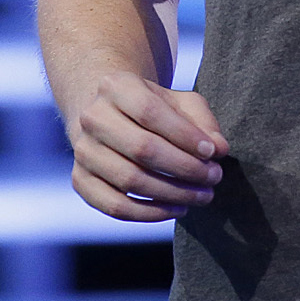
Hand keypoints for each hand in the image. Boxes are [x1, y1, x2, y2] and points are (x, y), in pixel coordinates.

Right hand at [65, 70, 228, 222]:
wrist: (108, 116)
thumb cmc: (152, 109)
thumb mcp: (178, 102)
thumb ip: (202, 122)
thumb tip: (219, 150)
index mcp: (115, 86)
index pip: (150, 112)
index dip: (185, 135)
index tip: (214, 153)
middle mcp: (91, 117)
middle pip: (141, 148)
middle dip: (185, 168)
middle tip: (214, 178)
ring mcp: (82, 151)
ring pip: (130, 180)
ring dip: (173, 193)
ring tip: (202, 196)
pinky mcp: (80, 181)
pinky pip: (115, 207)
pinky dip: (150, 213)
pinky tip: (177, 209)